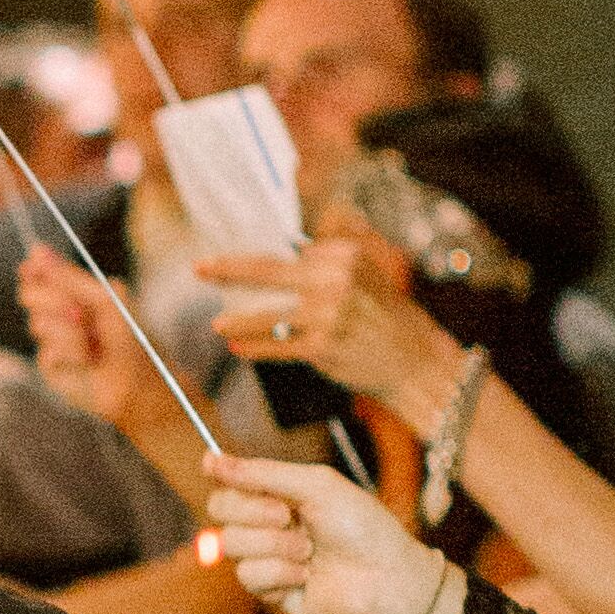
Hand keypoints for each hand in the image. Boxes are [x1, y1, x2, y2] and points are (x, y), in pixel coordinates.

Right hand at [20, 245, 166, 427]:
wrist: (142, 379)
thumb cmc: (130, 338)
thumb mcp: (104, 299)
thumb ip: (69, 277)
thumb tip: (37, 249)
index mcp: (72, 294)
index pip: (38, 274)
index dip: (34, 268)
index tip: (35, 266)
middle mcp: (58, 315)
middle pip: (28, 294)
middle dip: (52, 299)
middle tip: (79, 312)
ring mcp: (52, 341)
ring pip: (38, 323)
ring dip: (70, 331)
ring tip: (94, 341)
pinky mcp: (51, 369)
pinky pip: (47, 352)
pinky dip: (73, 353)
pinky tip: (89, 361)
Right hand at [200, 448, 445, 613]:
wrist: (384, 577)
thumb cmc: (361, 526)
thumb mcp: (316, 486)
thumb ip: (263, 473)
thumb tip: (209, 459)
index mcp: (279, 496)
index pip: (230, 483)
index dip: (222, 475)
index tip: (211, 464)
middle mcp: (267, 525)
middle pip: (220, 510)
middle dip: (251, 511)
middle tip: (286, 515)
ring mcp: (266, 558)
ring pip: (231, 544)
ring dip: (274, 544)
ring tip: (308, 550)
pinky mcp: (269, 590)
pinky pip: (248, 575)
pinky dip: (280, 572)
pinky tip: (306, 575)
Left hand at [207, 225, 425, 407]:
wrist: (415, 361)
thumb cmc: (386, 319)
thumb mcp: (366, 276)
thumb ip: (329, 262)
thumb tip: (289, 253)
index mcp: (344, 256)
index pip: (288, 253)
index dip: (252, 257)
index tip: (224, 258)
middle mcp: (335, 280)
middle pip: (268, 272)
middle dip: (228, 270)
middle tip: (199, 269)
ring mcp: (328, 315)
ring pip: (268, 315)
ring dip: (237, 321)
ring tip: (217, 325)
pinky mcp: (323, 347)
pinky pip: (278, 347)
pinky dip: (255, 348)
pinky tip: (238, 348)